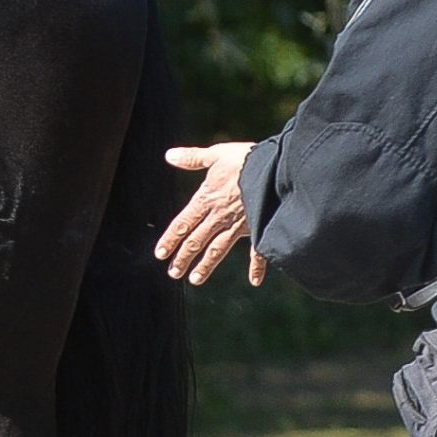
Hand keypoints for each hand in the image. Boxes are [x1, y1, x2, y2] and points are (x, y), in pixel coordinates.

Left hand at [156, 141, 264, 286]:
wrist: (276, 169)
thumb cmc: (245, 159)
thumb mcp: (216, 154)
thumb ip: (192, 158)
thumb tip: (168, 155)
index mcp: (207, 199)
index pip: (183, 223)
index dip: (170, 239)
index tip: (160, 254)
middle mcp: (219, 217)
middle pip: (196, 241)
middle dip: (183, 257)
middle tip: (173, 273)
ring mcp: (239, 225)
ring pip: (218, 249)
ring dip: (206, 265)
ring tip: (194, 280)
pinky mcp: (259, 228)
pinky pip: (257, 251)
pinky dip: (257, 267)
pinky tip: (255, 281)